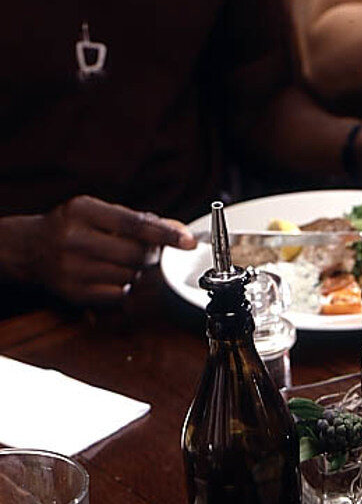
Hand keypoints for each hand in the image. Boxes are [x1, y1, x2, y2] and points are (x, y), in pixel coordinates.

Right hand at [0, 196, 194, 306]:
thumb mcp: (101, 213)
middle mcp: (74, 238)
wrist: (31, 248)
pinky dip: (122, 285)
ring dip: (136, 271)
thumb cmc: (74, 227)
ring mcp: (72, 267)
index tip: (189, 241)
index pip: (135, 224)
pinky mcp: (74, 291)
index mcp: (82, 211)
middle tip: (146, 250)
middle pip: (137, 254)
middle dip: (151, 255)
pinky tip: (109, 274)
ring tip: (118, 260)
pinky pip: (118, 292)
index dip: (166, 234)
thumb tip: (180, 232)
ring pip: (131, 275)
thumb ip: (141, 221)